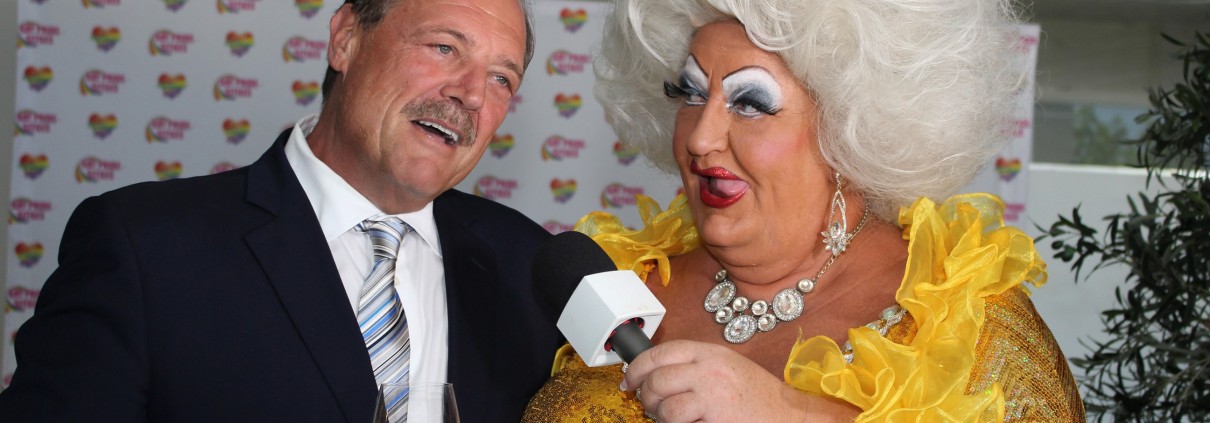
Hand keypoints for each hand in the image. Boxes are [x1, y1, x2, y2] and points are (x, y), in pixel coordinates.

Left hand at [621, 340, 858, 421]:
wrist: (787, 415)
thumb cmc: (757, 395)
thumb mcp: (726, 366)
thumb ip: (695, 364)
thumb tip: (657, 372)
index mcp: (710, 353)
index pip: (661, 353)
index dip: (638, 367)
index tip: (629, 380)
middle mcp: (709, 371)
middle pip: (658, 380)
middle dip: (647, 396)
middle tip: (651, 405)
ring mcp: (712, 397)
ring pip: (666, 408)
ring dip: (662, 418)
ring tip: (673, 420)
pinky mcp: (715, 420)